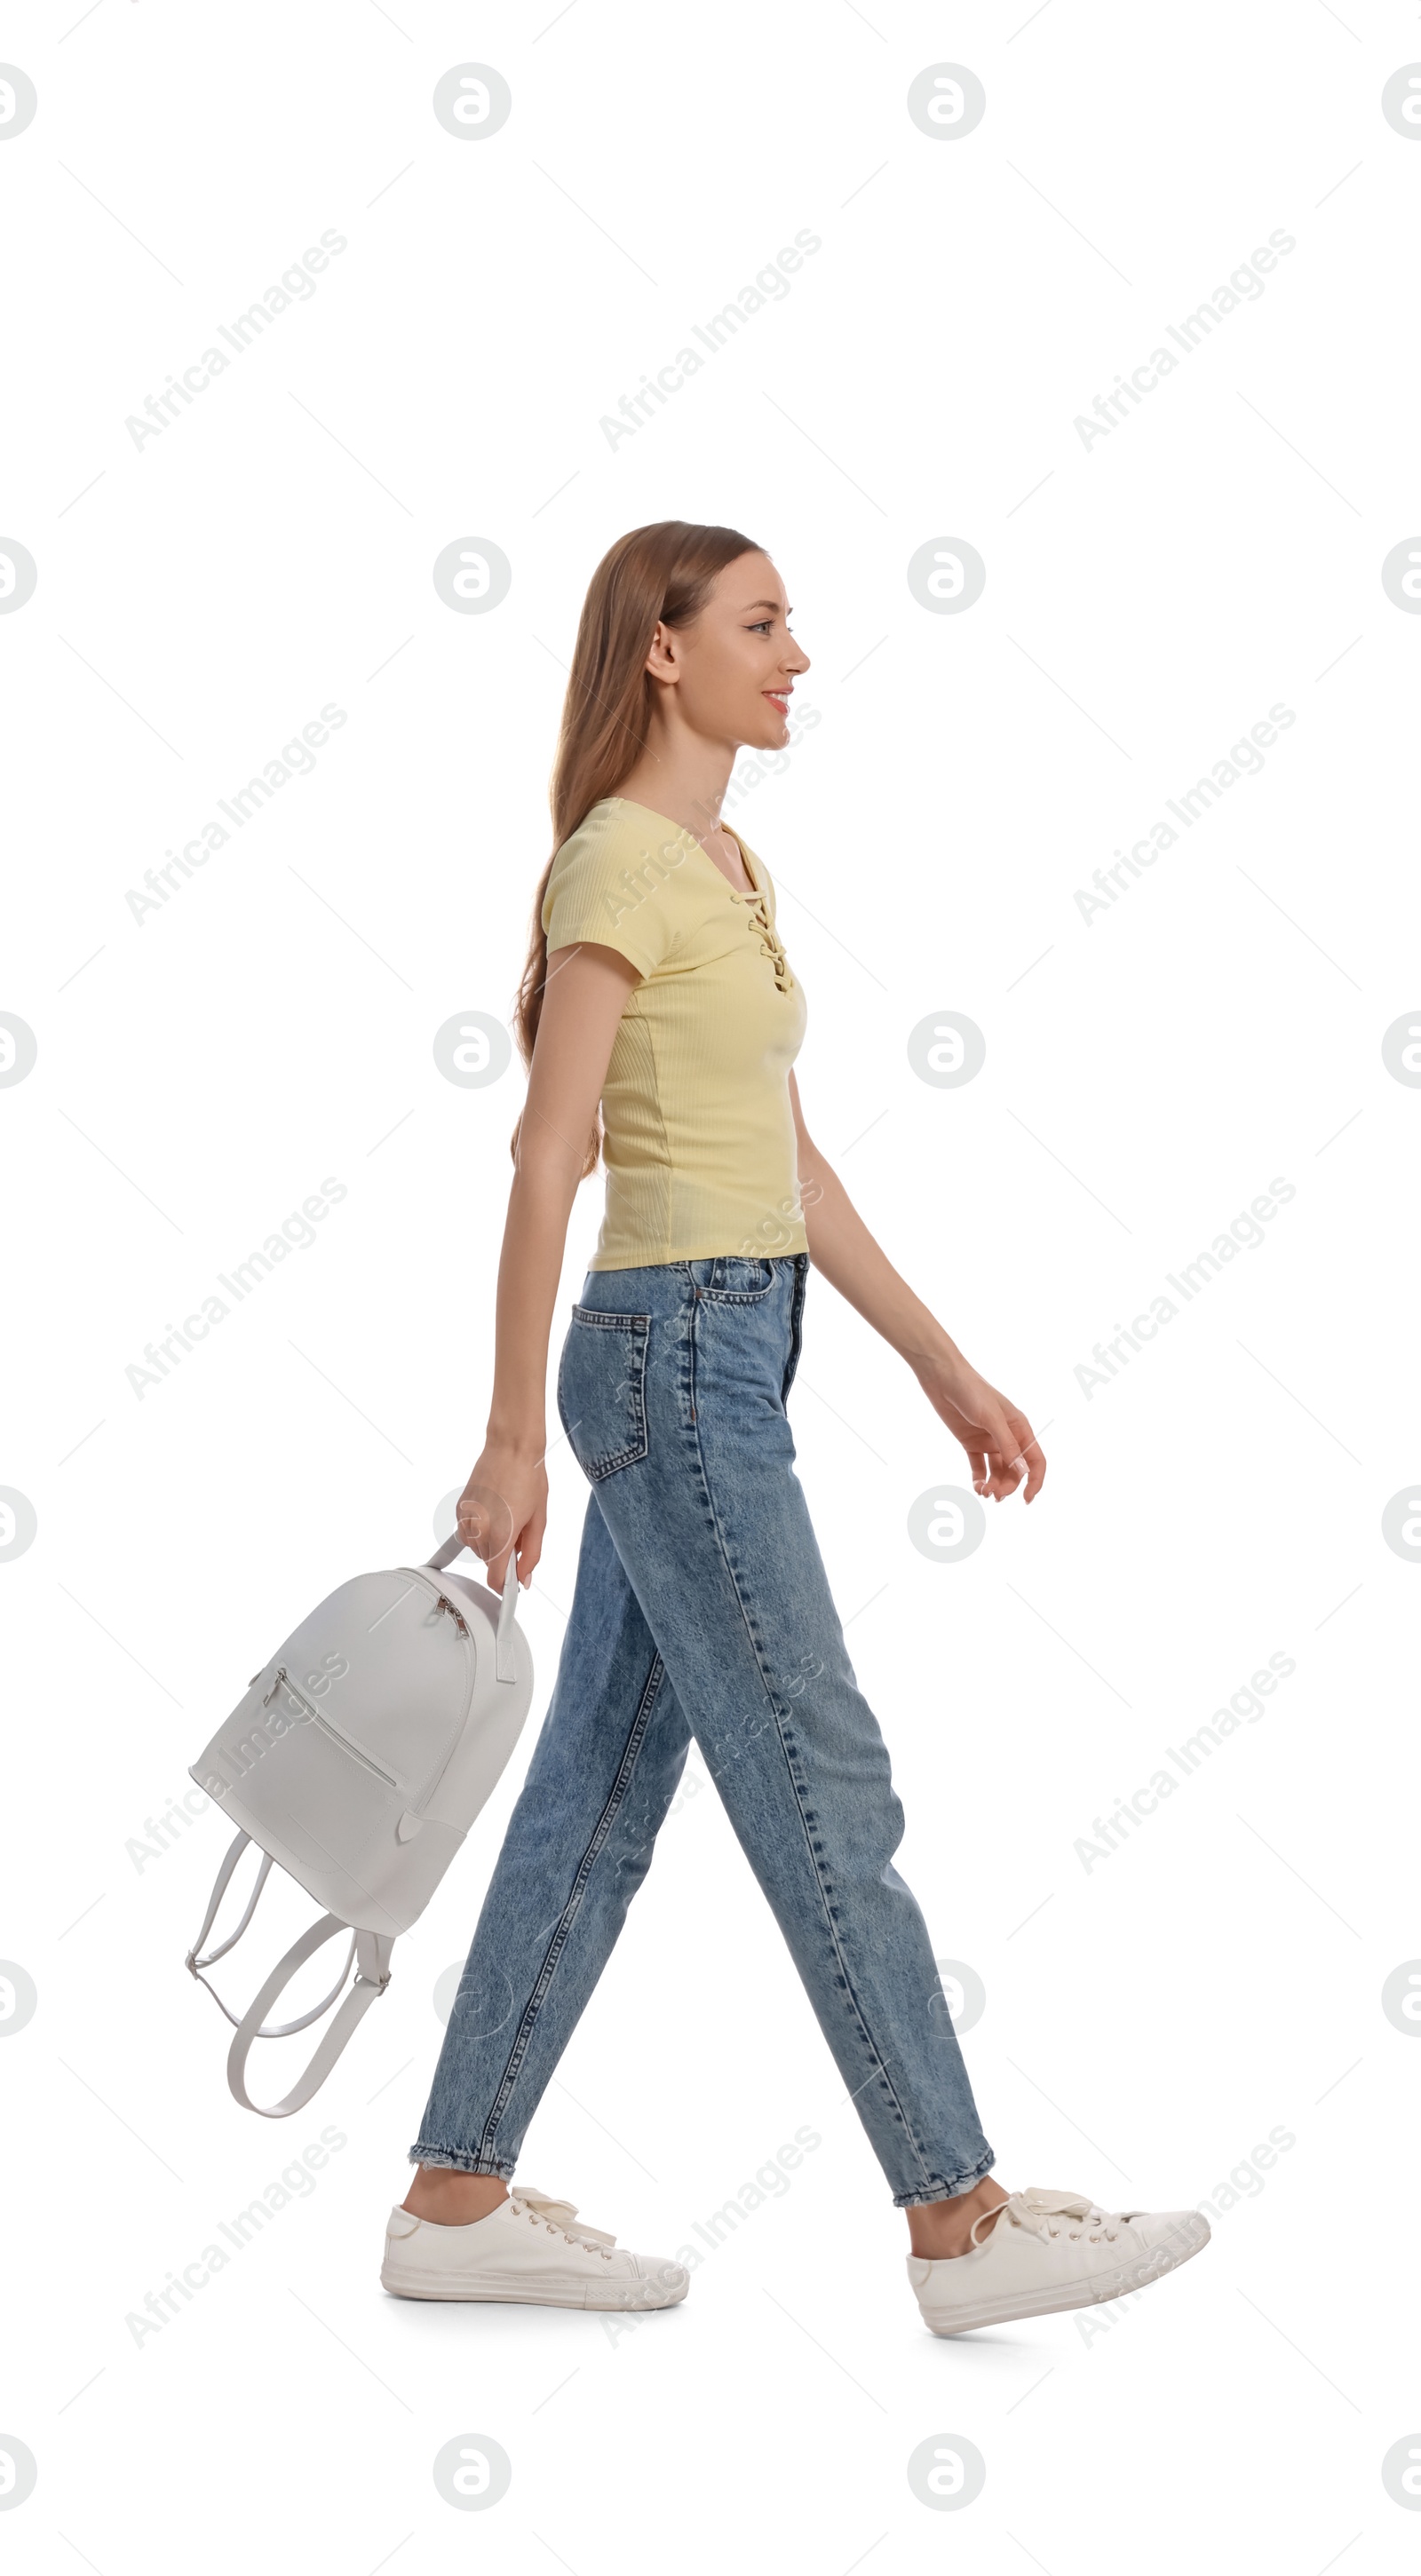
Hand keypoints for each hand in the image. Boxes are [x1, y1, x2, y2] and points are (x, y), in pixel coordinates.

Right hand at [455, 1443, 548, 1590]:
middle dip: (503, 1555)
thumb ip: (532, 1555)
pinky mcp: (460, 1508)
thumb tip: (525, 1578)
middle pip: (488, 1562)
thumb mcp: (539, 1521)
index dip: (505, 1586)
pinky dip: (479, 1530)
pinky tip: (493, 1512)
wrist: (511, 1448)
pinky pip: (467, 1532)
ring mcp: (466, 1519)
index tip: (511, 1586)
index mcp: (501, 1536)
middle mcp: (479, 1530)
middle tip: (518, 1531)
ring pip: (476, 1548)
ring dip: (490, 1543)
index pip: (495, 1579)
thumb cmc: (529, 1478)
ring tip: (506, 1517)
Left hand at [912, 1353, 1045, 1503]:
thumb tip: (1023, 1473)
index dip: (1034, 1481)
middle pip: (1015, 1470)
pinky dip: (979, 1479)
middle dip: (1008, 1486)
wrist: (943, 1379)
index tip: (1026, 1499)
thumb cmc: (972, 1392)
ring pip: (998, 1471)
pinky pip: (979, 1467)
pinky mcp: (971, 1443)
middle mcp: (1007, 1436)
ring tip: (983, 1493)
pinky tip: (976, 1487)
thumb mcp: (992, 1418)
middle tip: (994, 1496)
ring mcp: (989, 1441)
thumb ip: (1007, 1445)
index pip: (1035, 1460)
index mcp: (1020, 1428)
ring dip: (994, 1485)